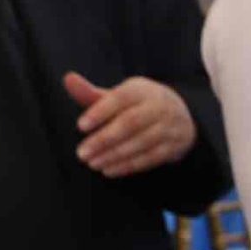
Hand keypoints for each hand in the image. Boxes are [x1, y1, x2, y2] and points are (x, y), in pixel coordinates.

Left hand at [64, 72, 196, 177]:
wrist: (182, 115)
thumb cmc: (138, 105)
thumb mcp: (118, 96)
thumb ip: (91, 92)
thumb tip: (68, 78)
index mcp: (142, 90)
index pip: (120, 99)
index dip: (100, 112)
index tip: (80, 126)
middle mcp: (159, 106)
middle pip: (131, 122)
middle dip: (104, 139)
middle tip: (82, 153)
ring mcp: (169, 127)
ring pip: (141, 142)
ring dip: (114, 155)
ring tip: (92, 163)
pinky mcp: (174, 146)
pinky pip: (151, 158)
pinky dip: (128, 165)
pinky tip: (109, 170)